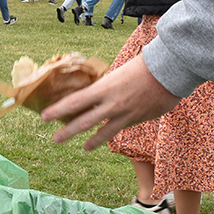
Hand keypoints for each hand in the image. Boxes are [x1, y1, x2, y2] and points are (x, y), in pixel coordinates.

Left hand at [41, 52, 180, 150]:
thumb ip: (106, 86)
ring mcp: (124, 113)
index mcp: (104, 87)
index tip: (44, 117)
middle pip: (84, 121)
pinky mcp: (136, 119)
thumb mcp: (118, 73)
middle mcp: (111, 103)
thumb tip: (96, 93)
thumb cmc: (143, 66)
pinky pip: (119, 129)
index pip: (75, 101)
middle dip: (67, 131)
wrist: (169, 71)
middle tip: (55, 139)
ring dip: (91, 141)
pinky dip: (109, 135)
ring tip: (82, 147)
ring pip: (103, 132)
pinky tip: (104, 139)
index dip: (58, 111)